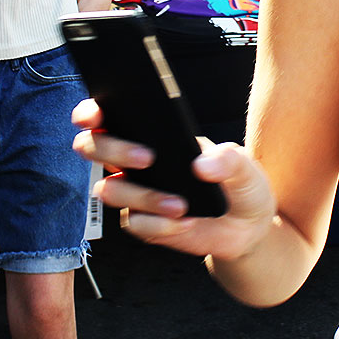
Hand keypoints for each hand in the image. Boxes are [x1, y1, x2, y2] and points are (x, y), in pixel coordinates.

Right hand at [72, 98, 276, 260]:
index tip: (94, 115)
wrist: (247, 227)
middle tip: (147, 157)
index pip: (109, 115)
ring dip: (143, 195)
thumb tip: (201, 164)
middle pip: (94, 147)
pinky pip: (135, 223)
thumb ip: (229, 160)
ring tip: (180, 205)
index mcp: (155, 133)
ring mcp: (136, 191)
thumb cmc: (240, 185)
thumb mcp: (245, 167)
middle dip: (113, 150)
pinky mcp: (144, 223)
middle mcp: (136, 160)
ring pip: (109, 189)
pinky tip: (185, 222)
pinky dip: (159, 225)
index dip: (91, 111)